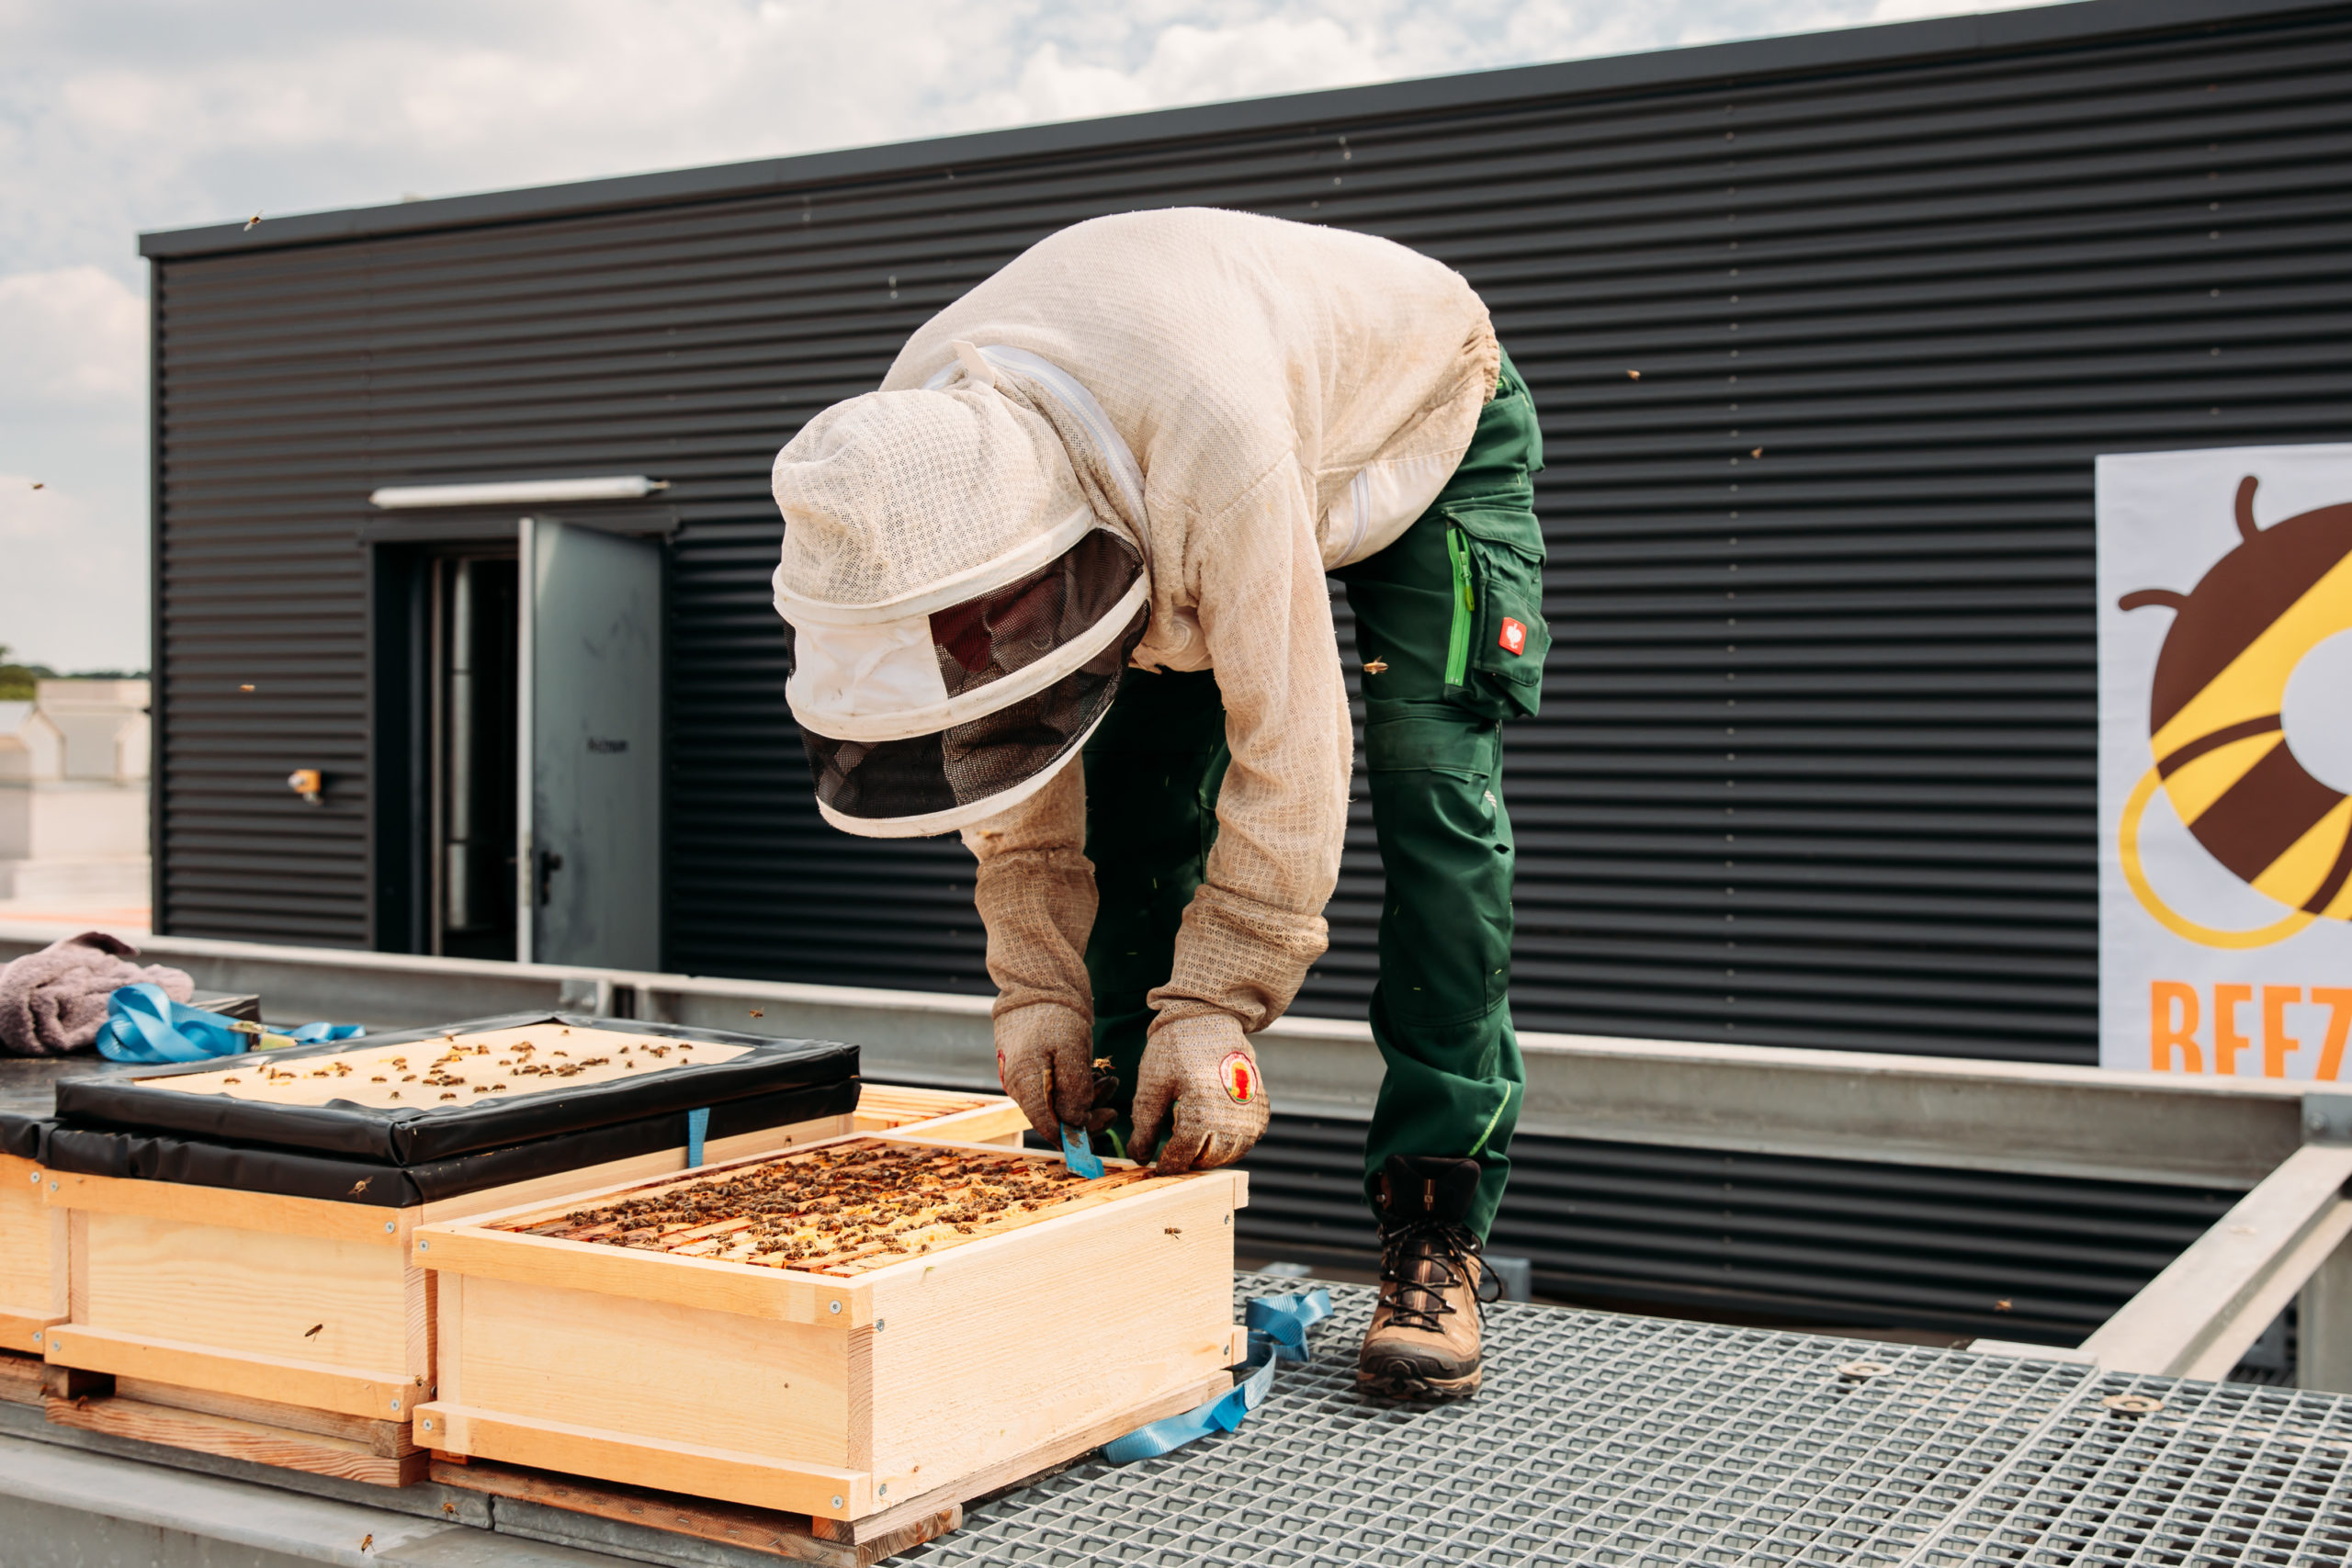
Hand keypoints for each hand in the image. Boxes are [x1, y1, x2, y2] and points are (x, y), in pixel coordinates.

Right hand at [994, 1004, 1115, 1140]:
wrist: (1039, 983)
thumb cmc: (1056, 1012)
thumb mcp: (1072, 1049)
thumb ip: (1074, 1089)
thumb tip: (1076, 1121)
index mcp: (1024, 1082)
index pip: (1045, 1124)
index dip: (1070, 1138)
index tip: (1094, 1145)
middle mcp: (1018, 1084)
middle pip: (1052, 1116)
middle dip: (1085, 1117)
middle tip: (1113, 1113)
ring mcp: (1024, 1076)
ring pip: (1056, 1102)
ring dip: (1086, 1099)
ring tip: (1112, 1085)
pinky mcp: (1033, 1068)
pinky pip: (1054, 1087)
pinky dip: (1077, 1086)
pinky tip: (1097, 1077)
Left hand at [1129, 1013, 1267, 1173]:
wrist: (1208, 1016)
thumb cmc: (1176, 1048)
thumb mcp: (1152, 1085)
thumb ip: (1145, 1125)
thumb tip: (1140, 1157)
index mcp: (1203, 1108)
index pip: (1185, 1153)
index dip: (1168, 1164)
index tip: (1158, 1168)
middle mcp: (1233, 1113)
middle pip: (1209, 1158)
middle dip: (1189, 1161)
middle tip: (1173, 1155)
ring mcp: (1250, 1109)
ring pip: (1231, 1153)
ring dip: (1211, 1155)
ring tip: (1192, 1144)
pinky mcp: (1260, 1103)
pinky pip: (1248, 1138)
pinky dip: (1231, 1142)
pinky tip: (1213, 1132)